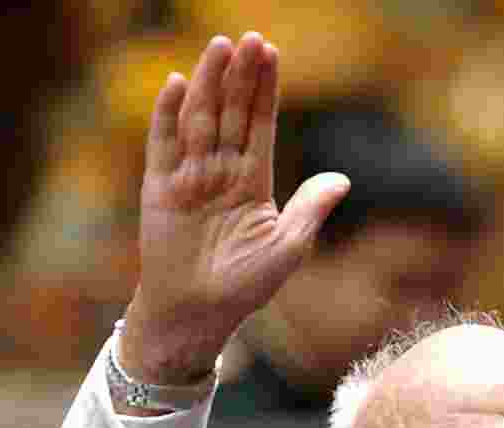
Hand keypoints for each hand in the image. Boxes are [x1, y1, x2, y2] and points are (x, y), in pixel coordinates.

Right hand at [119, 32, 349, 384]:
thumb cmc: (244, 286)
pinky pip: (164, 143)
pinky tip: (179, 84)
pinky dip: (169, 114)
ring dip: (210, 83)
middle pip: (231, 113)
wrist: (198, 313)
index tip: (271, 52)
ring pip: (200, 119)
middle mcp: (220, 171)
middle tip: (249, 38)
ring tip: (220, 47)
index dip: (265, 90)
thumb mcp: (287, 249)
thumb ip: (310, 210)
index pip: (260, 125)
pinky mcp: (159, 187)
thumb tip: (344, 179)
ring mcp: (189, 176)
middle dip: (240, 77)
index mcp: (252, 181)